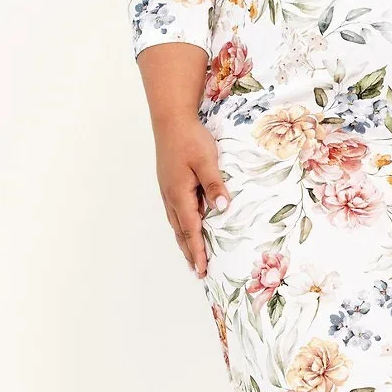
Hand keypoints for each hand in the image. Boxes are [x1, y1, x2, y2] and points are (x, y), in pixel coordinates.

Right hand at [153, 116, 231, 277]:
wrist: (171, 119)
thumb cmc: (189, 138)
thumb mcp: (206, 160)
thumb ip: (214, 185)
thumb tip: (222, 208)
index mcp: (180, 194)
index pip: (191, 230)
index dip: (198, 251)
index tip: (202, 269)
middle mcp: (171, 196)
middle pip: (181, 231)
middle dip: (190, 252)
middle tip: (198, 271)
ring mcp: (168, 190)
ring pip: (177, 223)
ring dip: (185, 241)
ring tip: (192, 256)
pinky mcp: (170, 183)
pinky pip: (177, 212)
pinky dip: (183, 226)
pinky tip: (188, 227)